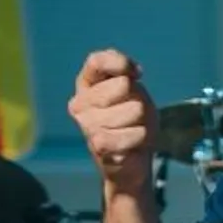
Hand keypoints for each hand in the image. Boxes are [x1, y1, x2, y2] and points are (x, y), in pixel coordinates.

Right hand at [68, 49, 157, 194]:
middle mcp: (80, 102)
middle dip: (139, 101)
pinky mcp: (97, 144)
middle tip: (135, 117)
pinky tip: (131, 145)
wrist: (132, 161)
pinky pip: (132, 132)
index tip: (137, 74)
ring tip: (132, 130)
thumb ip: (126, 74)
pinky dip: (140, 138)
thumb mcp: (134, 92)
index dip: (121, 63)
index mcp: (86, 85)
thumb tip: (131, 74)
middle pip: (124, 85)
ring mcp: (86, 124)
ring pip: (134, 109)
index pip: (98, 60)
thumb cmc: (133, 122)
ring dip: (142, 122)